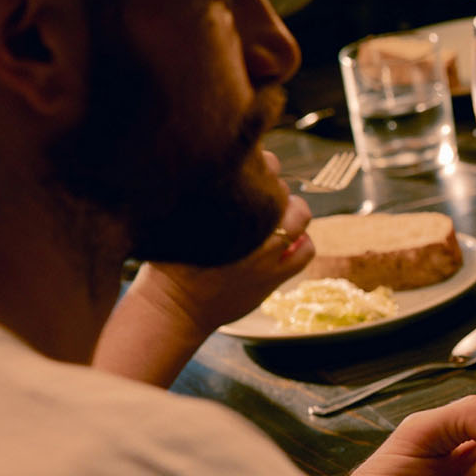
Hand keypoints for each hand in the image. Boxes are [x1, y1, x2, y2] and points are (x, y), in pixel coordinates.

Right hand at [138, 151, 314, 327]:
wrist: (175, 309)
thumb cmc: (168, 265)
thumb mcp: (177, 223)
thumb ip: (201, 198)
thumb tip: (215, 175)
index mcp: (224, 205)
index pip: (260, 166)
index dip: (259, 165)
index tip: (249, 170)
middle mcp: (250, 224)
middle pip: (279, 188)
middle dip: (274, 187)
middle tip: (260, 195)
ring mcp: (266, 252)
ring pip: (300, 216)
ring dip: (293, 212)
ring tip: (279, 217)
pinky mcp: (275, 276)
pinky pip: (307, 250)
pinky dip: (303, 242)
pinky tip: (289, 242)